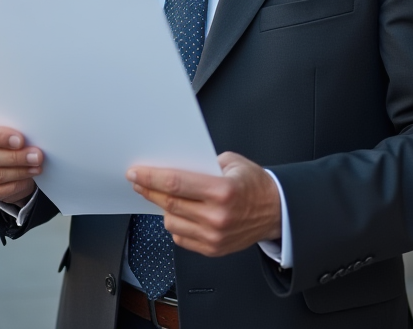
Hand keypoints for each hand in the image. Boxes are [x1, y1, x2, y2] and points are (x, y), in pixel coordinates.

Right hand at [0, 116, 42, 204]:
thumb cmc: (2, 136)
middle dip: (16, 157)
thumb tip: (31, 135)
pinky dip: (16, 185)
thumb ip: (10, 127)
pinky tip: (28, 179)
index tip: (20, 140)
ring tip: (37, 166)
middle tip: (37, 156)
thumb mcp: (3, 126)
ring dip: (20, 171)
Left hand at [127, 151, 281, 256]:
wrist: (277, 212)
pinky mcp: (213, 249)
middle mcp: (217, 216)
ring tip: (167, 198)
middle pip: (169, 203)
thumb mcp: (232, 163)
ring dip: (164, 209)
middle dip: (148, 190)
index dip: (151, 178)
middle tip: (138, 182)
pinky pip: (181, 237)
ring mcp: (214, 236)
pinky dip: (177, 224)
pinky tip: (182, 214)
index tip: (136, 173)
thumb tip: (172, 165)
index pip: (176, 184)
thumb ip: (202, 164)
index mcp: (222, 191)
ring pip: (171, 222)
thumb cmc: (255, 185)